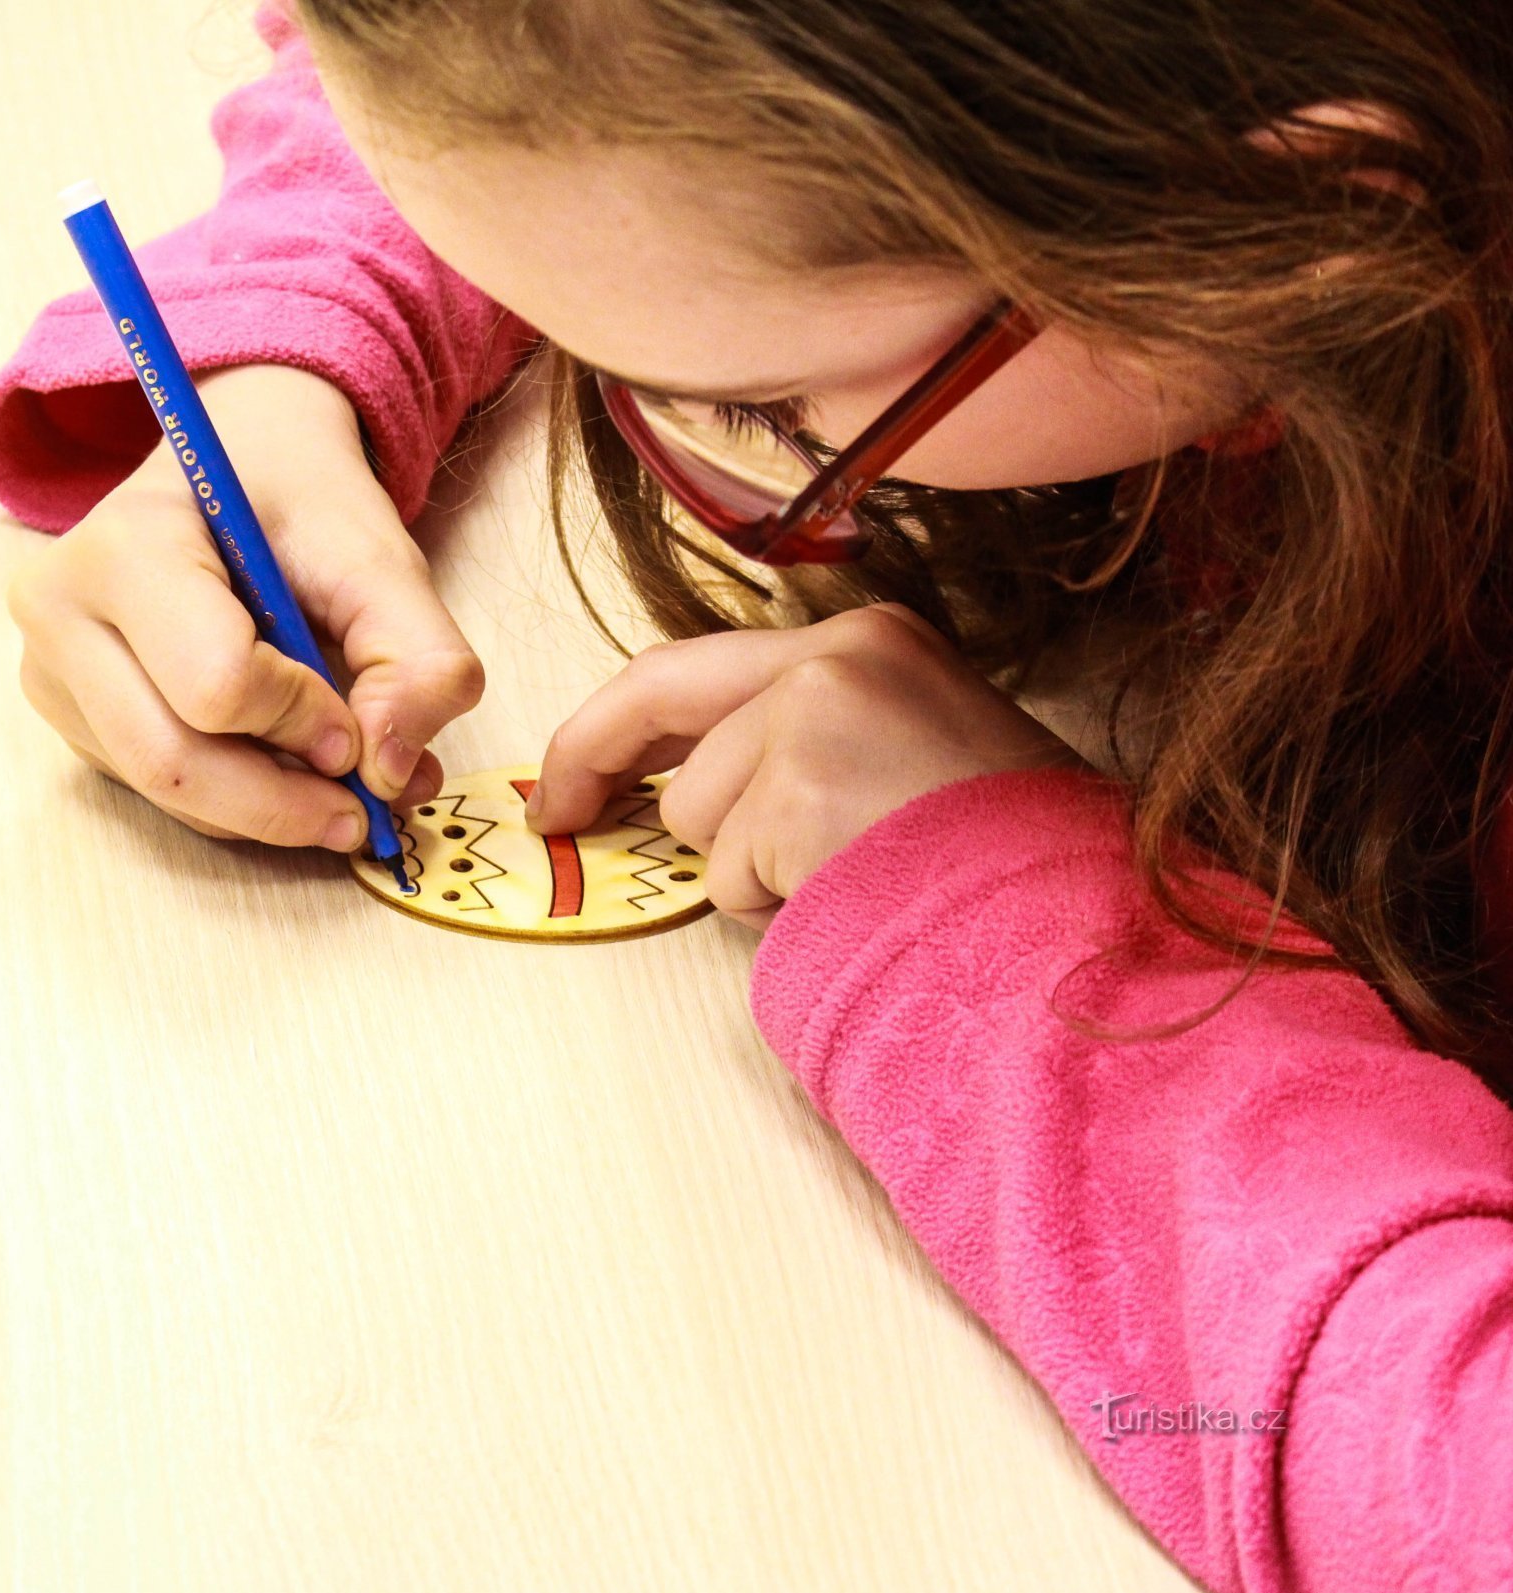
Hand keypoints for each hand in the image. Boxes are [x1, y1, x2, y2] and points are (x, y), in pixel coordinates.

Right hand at [8, 364, 483, 851]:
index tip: (357, 725)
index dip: (303, 721)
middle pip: (173, 759)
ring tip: (340, 790)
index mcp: (127, 544)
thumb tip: (395, 774)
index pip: (215, 681)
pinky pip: (156, 792)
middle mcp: (60, 609)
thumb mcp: (378, 553)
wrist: (230, 465)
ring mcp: (50, 669)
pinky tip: (283, 768)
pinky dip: (234, 804)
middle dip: (283, 803)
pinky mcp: (67, 716)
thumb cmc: (297, 503)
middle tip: (365, 811)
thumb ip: (416, 654)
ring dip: (266, 811)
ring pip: (164, 791)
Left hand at [525, 604, 1083, 929]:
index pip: (696, 664)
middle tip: (556, 814)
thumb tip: (683, 780)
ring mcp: (817, 716)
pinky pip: (730, 870)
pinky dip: (775, 900)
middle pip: (659, 698)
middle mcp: (837, 654)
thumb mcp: (909, 748)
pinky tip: (854, 889)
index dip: (617, 721)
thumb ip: (804, 738)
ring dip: (749, 864)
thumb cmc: (999, 851)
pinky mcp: (801, 790)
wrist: (1076, 916)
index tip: (573, 769)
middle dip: (588, 759)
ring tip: (851, 869)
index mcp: (867, 638)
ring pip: (698, 811)